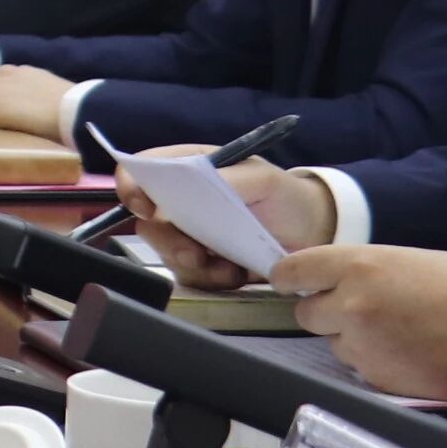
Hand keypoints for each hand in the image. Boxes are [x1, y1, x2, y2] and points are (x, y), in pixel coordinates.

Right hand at [114, 159, 332, 288]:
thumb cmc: (286, 196)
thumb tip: (195, 181)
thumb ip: (230, 177)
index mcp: (189, 167)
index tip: (145, 208)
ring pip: (165, 253)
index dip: (132, 185)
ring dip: (192, 265)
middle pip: (147, 220)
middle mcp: (181, 200)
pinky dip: (209, 280)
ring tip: (228, 269)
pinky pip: (189, 276)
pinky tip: (235, 275)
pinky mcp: (202, 263)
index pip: (142, 168)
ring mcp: (189, 233)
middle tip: (193, 254)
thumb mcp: (265, 179)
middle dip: (167, 241)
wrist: (314, 234)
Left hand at [263, 245, 446, 402]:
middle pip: (307, 313)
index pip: (295, 270)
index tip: (290, 281)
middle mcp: (350, 305)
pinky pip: (359, 368)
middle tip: (358, 311)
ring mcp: (362, 346)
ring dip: (352, 340)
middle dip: (326, 312)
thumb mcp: (413, 261)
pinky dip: (375, 362)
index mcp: (359, 267)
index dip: (290, 277)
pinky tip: (407, 354)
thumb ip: (368, 270)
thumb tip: (342, 279)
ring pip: (333, 343)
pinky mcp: (377, 379)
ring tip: (396, 334)